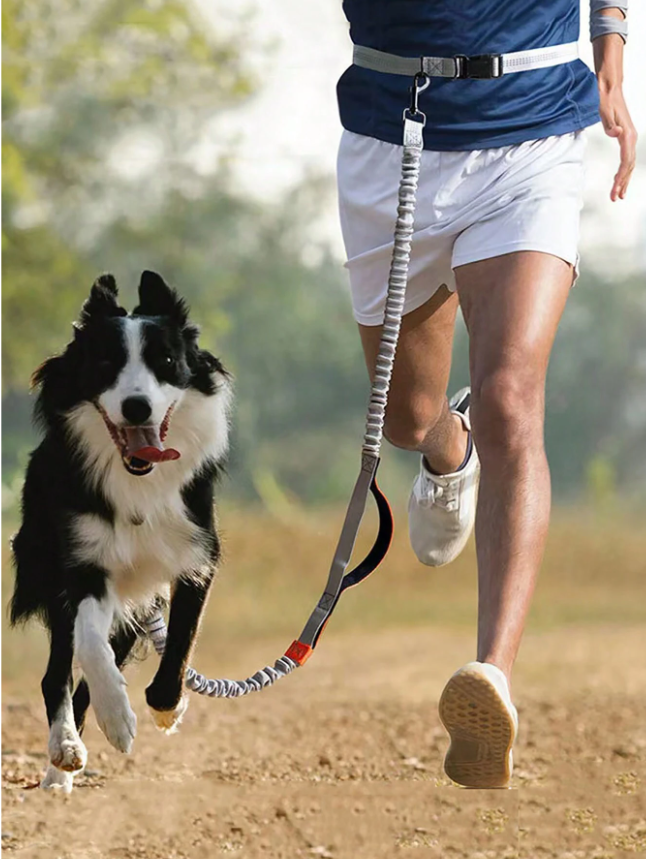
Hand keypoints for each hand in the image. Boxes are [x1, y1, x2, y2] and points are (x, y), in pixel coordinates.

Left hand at [598, 84, 636, 200]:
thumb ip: (609, 124)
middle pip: (629, 166)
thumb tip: (616, 134)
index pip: (626, 162)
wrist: (610, 88)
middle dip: (622, 183)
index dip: (620, 179)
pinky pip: (626, 158)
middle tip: (615, 198)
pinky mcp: (626, 136)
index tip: (614, 191)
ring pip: (629, 164)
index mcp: (627, 135)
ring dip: (624, 180)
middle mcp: (631, 137)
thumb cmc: (605, 99)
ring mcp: (630, 137)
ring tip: (618, 194)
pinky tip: (619, 178)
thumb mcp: (604, 111)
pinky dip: (624, 170)